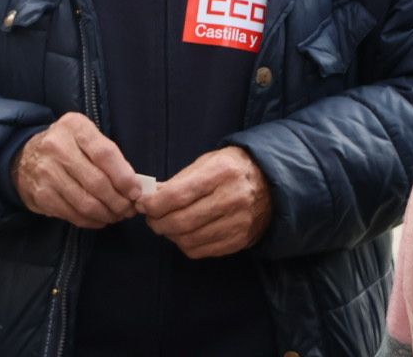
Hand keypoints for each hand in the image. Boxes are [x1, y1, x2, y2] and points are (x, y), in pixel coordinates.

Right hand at [13, 113, 142, 228]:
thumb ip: (109, 155)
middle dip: (119, 201)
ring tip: (118, 215)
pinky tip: (101, 218)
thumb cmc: (67, 146)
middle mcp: (57, 147)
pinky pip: (74, 215)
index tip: (136, 192)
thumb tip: (134, 185)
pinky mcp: (42, 195)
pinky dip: (92, 221)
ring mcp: (47, 173)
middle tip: (130, 208)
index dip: (124, 177)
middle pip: (97, 182)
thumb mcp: (86, 136)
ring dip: (108, 214)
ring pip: (86, 203)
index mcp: (74, 127)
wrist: (23, 157)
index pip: (105, 154)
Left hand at [139, 146, 270, 258]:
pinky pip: (200, 250)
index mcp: (221, 173)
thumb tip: (149, 196)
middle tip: (149, 218)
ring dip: (169, 235)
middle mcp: (232, 199)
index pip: (178, 195)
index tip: (142, 204)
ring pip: (189, 239)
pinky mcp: (238, 241)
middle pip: (181, 221)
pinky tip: (182, 233)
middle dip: (157, 222)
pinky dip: (184, 244)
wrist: (270, 185)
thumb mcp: (207, 163)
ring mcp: (237, 223)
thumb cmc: (231, 169)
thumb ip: (178, 180)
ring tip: (164, 225)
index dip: (154, 203)